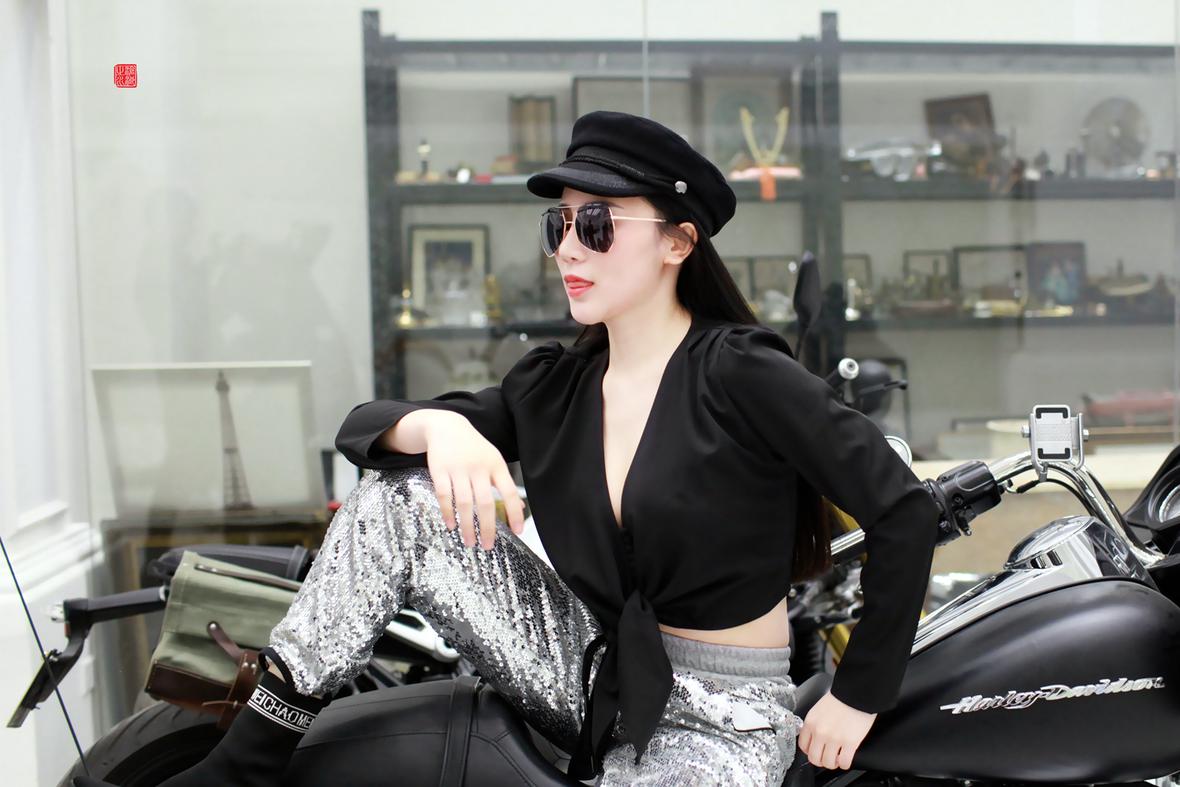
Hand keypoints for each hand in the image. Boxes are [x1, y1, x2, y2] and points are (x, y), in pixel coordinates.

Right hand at [423, 413, 525, 549]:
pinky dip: (448, 512)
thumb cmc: (474, 448)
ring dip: (467, 525)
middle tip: (488, 546)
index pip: (509, 492)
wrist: (447, 426)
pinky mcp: (440, 470)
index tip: (518, 531)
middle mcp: (479, 468)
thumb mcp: (493, 460)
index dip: (515, 512)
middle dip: (487, 527)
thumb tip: (520, 508)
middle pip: (485, 502)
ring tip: (470, 542)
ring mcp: (458, 469)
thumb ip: (504, 484)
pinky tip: (451, 525)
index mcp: (496, 465)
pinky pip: (444, 495)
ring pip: (464, 502)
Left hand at [797, 691, 876, 769]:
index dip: (810, 751)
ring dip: (833, 764)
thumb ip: (815, 723)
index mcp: (811, 722)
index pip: (803, 746)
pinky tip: (846, 759)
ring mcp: (834, 739)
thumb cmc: (841, 697)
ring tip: (837, 759)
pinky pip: (844, 763)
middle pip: (814, 758)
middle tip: (827, 758)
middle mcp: (820, 732)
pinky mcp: (850, 743)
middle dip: (820, 761)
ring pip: (828, 763)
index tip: (815, 751)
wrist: (856, 692)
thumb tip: (815, 736)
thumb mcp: (819, 708)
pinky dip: (844, 764)